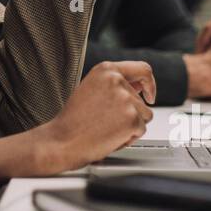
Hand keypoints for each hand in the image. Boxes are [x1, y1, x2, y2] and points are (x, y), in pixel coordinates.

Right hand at [39, 61, 155, 170]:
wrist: (61, 141)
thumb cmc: (73, 120)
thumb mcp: (91, 89)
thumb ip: (115, 84)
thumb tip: (140, 87)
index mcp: (105, 69)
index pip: (142, 69)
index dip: (149, 83)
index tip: (149, 94)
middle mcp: (116, 80)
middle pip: (142, 100)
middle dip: (131, 114)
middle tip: (108, 123)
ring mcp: (125, 99)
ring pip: (144, 115)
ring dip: (131, 125)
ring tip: (106, 128)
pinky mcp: (132, 119)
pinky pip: (141, 130)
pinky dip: (129, 138)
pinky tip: (109, 137)